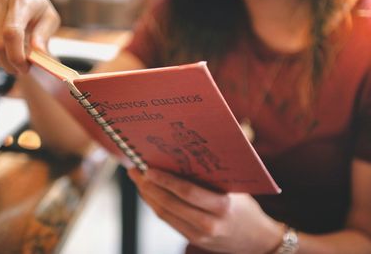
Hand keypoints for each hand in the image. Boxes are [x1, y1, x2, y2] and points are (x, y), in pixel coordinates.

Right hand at [0, 0, 59, 75]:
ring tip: (17, 57)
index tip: (25, 68)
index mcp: (20, 0)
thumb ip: (43, 36)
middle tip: (24, 68)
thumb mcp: (50, 21)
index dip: (17, 56)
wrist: (25, 2)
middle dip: (12, 64)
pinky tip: (5, 55)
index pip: (12, 32)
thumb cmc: (40, 14)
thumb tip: (37, 53)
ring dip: (5, 64)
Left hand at [129, 168, 283, 253]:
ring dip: (147, 195)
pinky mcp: (192, 240)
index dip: (164, 180)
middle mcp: (209, 223)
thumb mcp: (238, 188)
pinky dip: (155, 206)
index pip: (187, 192)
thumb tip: (195, 150)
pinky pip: (168, 221)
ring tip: (137, 180)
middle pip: (170, 204)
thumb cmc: (246, 208)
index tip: (148, 169)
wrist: (256, 241)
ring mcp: (198, 235)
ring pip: (164, 214)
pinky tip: (149, 194)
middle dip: (148, 186)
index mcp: (222, 206)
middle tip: (135, 170)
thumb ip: (218, 172)